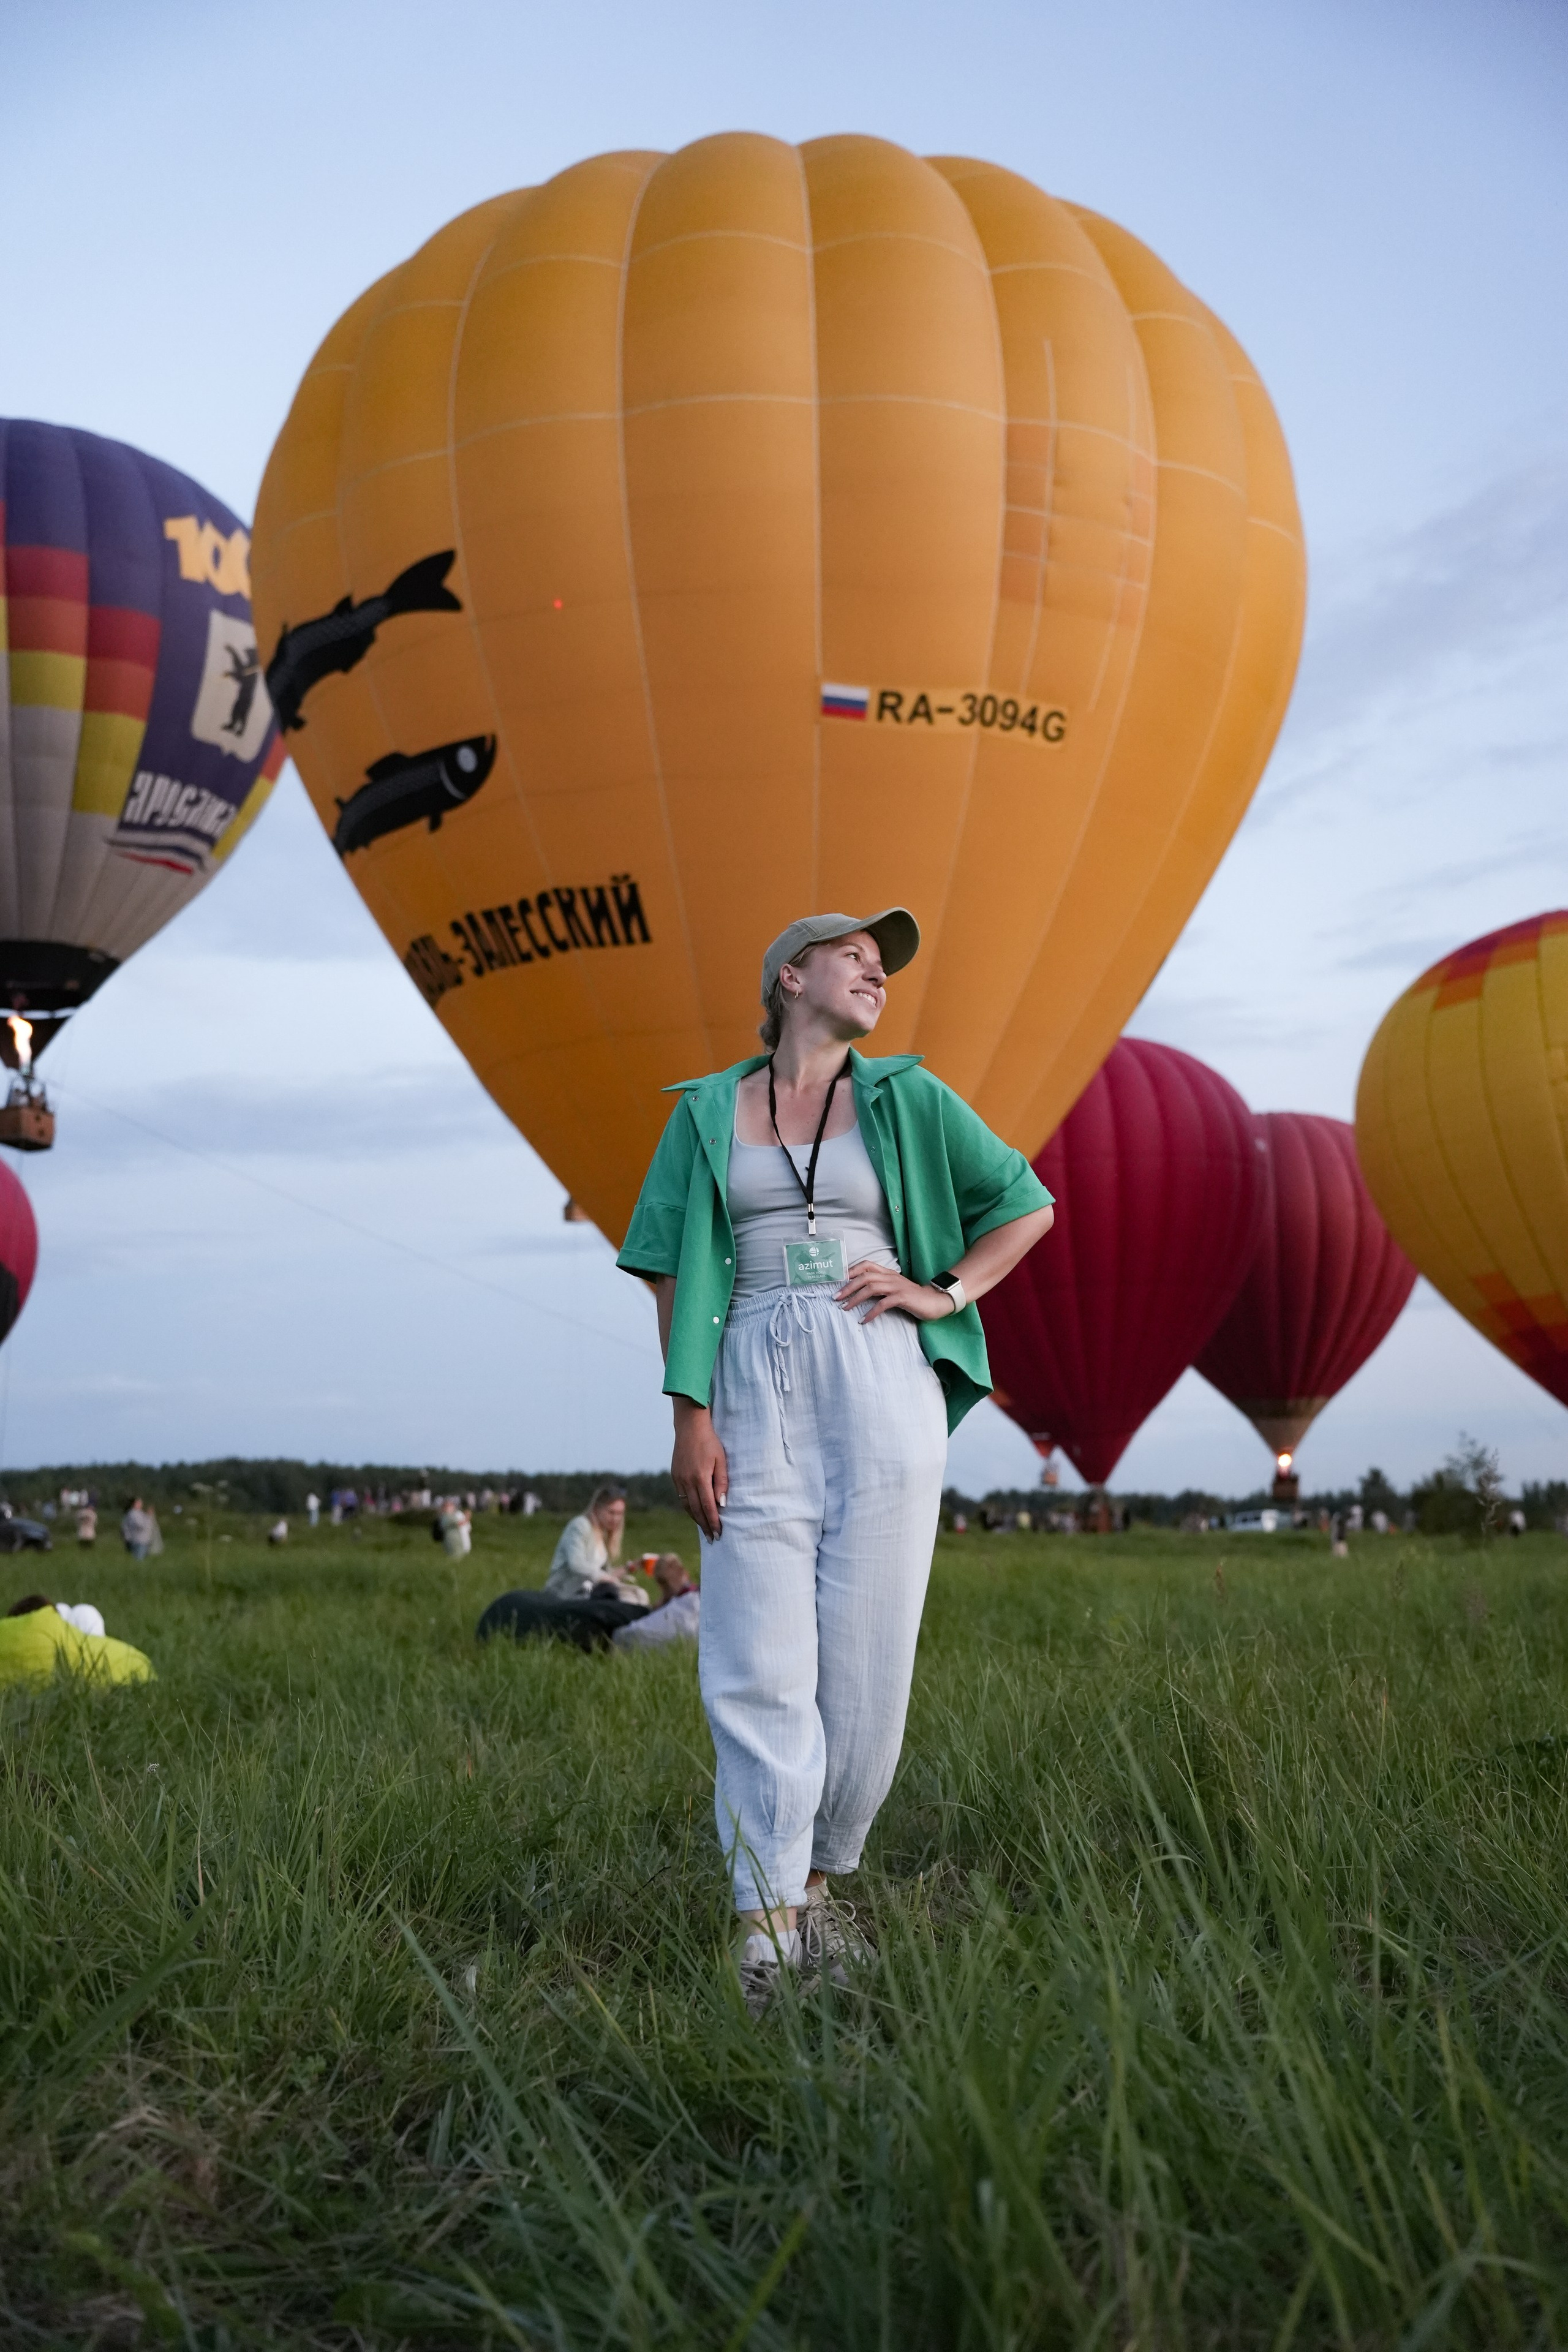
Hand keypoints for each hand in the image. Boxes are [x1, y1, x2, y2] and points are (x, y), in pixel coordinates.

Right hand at [672, 1397, 727, 1539]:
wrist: (690, 1427)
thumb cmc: (710, 1442)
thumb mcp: (721, 1461)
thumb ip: (722, 1483)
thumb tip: (722, 1504)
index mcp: (700, 1478)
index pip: (708, 1507)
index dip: (713, 1522)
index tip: (719, 1534)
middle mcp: (687, 1481)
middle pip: (696, 1510)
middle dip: (705, 1525)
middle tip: (712, 1538)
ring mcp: (679, 1479)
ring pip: (687, 1505)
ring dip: (696, 1519)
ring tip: (704, 1529)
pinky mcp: (675, 1476)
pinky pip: (682, 1497)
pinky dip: (689, 1508)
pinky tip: (695, 1512)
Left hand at [833, 1261, 953, 1323]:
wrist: (934, 1301)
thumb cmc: (912, 1296)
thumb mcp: (894, 1287)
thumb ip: (880, 1286)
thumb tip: (859, 1291)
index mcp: (888, 1273)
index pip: (866, 1265)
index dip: (851, 1270)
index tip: (838, 1280)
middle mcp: (891, 1277)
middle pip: (865, 1277)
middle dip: (848, 1287)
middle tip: (835, 1297)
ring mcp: (897, 1286)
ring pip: (871, 1288)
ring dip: (855, 1298)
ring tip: (845, 1308)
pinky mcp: (903, 1298)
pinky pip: (883, 1304)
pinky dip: (871, 1312)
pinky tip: (864, 1320)